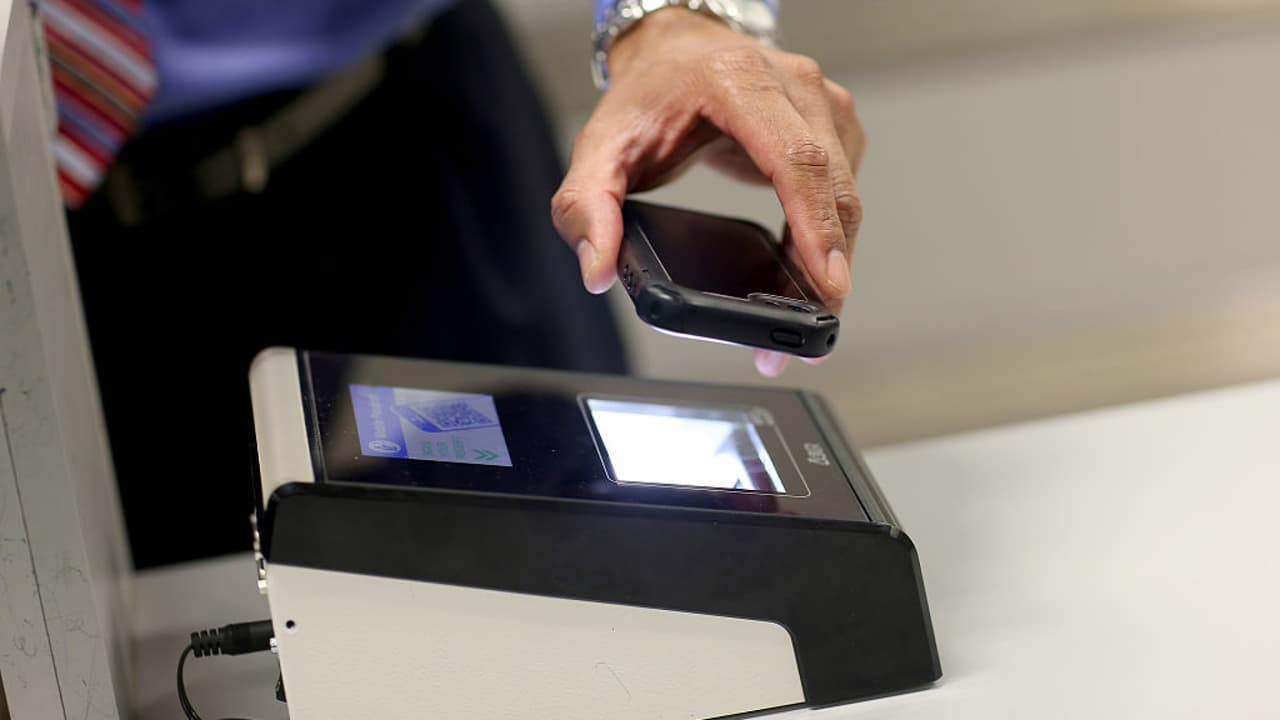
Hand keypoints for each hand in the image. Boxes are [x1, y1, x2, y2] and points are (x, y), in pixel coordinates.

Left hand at [552, 7, 864, 376]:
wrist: (676, 51)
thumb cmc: (648, 95)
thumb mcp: (602, 147)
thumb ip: (586, 207)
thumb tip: (596, 269)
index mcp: (739, 81)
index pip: (795, 159)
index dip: (815, 225)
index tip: (826, 282)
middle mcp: (794, 85)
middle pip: (833, 185)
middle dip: (826, 268)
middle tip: (806, 335)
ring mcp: (822, 103)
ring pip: (847, 194)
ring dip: (832, 260)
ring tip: (804, 317)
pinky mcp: (835, 125)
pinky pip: (844, 190)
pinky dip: (830, 237)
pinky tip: (805, 274)